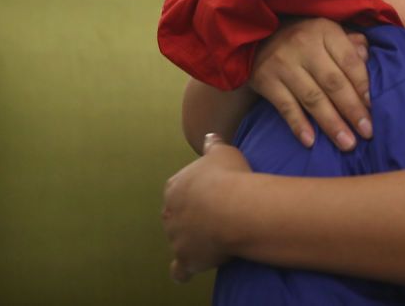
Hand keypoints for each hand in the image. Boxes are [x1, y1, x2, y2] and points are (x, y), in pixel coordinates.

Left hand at [162, 133, 249, 281]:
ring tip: (212, 239)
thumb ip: (213, 145)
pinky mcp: (186, 258)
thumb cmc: (229, 177)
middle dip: (192, 217)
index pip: (179, 191)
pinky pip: (180, 269)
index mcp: (175, 187)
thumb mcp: (222, 152)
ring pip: (179, 240)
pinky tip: (190, 269)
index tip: (212, 194)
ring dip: (191, 240)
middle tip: (216, 216)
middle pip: (177, 216)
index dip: (195, 193)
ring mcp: (175, 237)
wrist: (234, 207)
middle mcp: (169, 213)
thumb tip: (209, 135)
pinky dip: (184, 269)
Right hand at [249, 18, 371, 150]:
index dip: (363, 85)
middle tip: (367, 132)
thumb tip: (367, 57)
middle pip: (333, 82)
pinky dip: (298, 125)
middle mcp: (304, 46)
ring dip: (331, 124)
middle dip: (352, 110)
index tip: (374, 107)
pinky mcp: (266, 80)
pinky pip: (285, 107)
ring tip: (347, 143)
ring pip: (312, 98)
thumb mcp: (327, 31)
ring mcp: (284, 64)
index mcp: (325, 31)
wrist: (257, 34)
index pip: (349, 60)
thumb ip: (349, 43)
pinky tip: (311, 142)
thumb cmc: (303, 36)